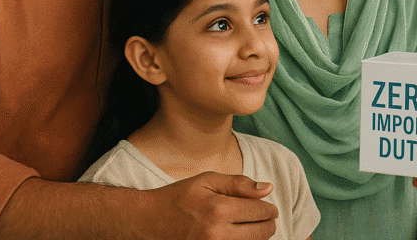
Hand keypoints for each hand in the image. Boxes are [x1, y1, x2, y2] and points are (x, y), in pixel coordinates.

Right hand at [149, 172, 278, 238]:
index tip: (268, 206)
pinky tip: (238, 235)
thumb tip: (267, 189)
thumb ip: (239, 184)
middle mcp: (216, 234)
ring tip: (251, 226)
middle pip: (261, 233)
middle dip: (267, 223)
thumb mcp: (207, 181)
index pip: (260, 211)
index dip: (269, 208)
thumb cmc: (178, 198)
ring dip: (257, 236)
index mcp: (218, 210)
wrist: (147, 221)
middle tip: (265, 217)